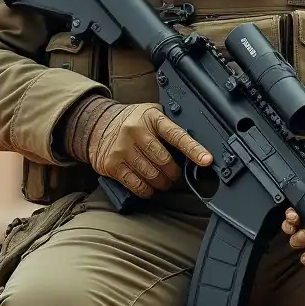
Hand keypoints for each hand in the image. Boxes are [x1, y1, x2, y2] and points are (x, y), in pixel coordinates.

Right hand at [64, 98, 211, 198]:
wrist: (97, 124)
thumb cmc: (132, 121)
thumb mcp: (152, 114)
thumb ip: (169, 126)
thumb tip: (194, 148)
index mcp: (151, 117)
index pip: (176, 135)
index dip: (193, 149)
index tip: (206, 160)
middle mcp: (136, 131)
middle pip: (165, 161)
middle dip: (174, 173)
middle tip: (175, 174)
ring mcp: (122, 148)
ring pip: (152, 176)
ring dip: (162, 183)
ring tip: (163, 180)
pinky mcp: (112, 164)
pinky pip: (137, 185)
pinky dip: (147, 190)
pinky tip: (149, 186)